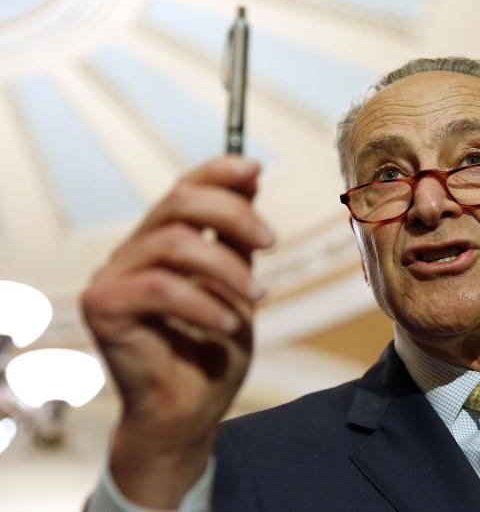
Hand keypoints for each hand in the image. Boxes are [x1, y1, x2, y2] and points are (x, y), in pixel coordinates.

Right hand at [81, 156, 274, 506]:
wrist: (189, 410)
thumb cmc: (213, 348)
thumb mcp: (236, 283)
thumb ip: (236, 237)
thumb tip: (250, 179)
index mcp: (163, 240)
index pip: (184, 187)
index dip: (219, 171)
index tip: (257, 169)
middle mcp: (134, 250)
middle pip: (178, 202)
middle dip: (233, 214)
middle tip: (273, 242)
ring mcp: (113, 276)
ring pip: (174, 243)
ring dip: (227, 269)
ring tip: (258, 298)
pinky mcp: (104, 306)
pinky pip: (160, 288)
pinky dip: (203, 304)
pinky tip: (229, 324)